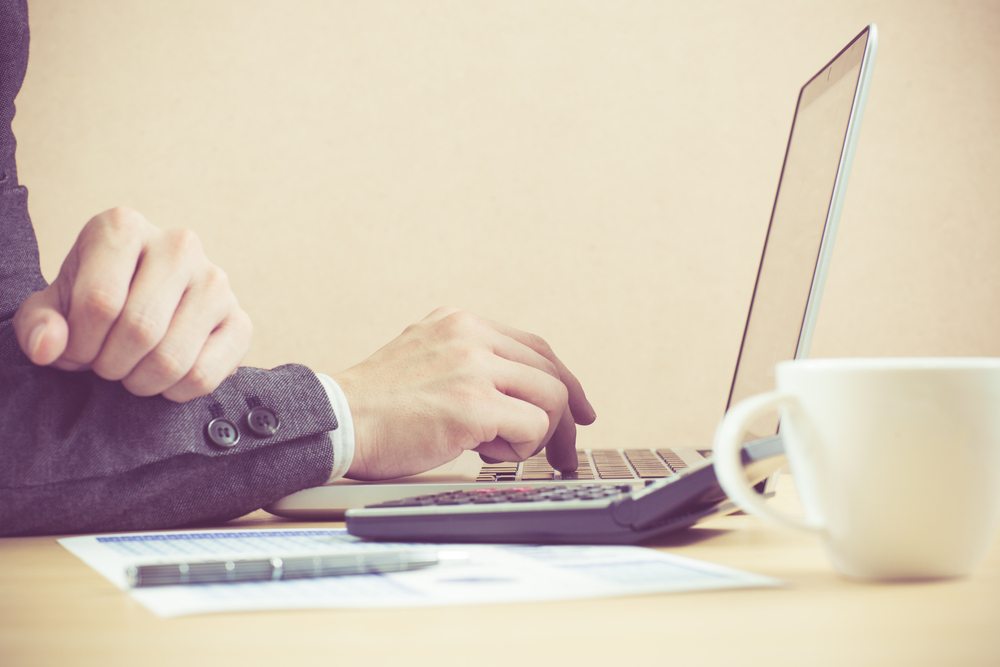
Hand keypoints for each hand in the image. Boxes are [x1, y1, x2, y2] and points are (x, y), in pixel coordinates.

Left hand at [13, 207, 250, 401]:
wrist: (144, 306)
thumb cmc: (94, 302)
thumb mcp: (53, 307)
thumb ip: (37, 325)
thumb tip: (50, 347)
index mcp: (123, 227)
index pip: (100, 302)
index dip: (80, 344)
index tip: (77, 351)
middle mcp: (179, 244)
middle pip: (141, 329)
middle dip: (110, 365)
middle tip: (105, 365)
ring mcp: (217, 281)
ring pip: (173, 358)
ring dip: (141, 382)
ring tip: (132, 371)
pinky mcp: (241, 320)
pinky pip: (204, 376)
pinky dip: (175, 392)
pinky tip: (164, 379)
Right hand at [335, 307, 595, 479]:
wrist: (335, 423)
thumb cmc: (375, 408)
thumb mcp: (423, 361)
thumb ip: (468, 366)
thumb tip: (517, 398)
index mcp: (458, 322)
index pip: (532, 345)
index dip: (561, 378)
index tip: (576, 408)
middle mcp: (469, 334)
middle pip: (550, 369)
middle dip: (568, 412)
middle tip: (566, 449)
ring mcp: (473, 367)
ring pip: (551, 397)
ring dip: (537, 434)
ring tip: (500, 449)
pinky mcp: (473, 404)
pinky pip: (533, 426)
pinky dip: (519, 447)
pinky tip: (484, 452)